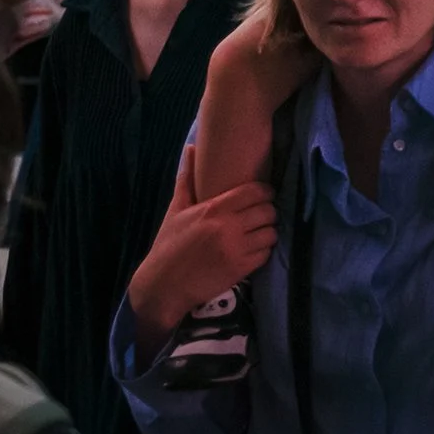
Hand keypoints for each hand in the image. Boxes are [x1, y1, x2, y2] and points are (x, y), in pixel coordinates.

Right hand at [130, 144, 277, 355]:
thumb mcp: (176, 209)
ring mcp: (236, 249)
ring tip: (260, 232)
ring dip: (268, 232)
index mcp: (215, 208)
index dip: (265, 192)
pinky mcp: (240, 270)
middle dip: (268, 211)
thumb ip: (187, 178)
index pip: (256, 191)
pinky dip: (263, 251)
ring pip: (270, 233)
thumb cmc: (169, 245)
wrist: (162, 286)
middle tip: (262, 215)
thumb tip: (190, 147)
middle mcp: (228, 226)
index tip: (263, 195)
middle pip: (267, 211)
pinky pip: (266, 254)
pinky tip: (254, 250)